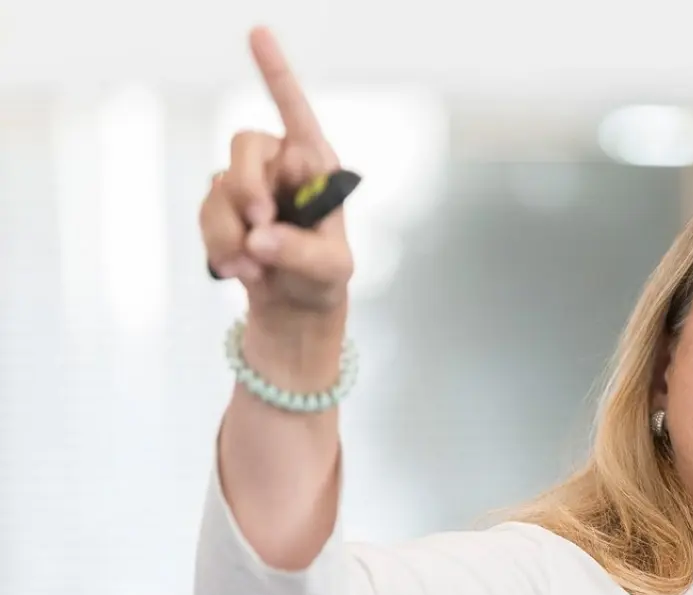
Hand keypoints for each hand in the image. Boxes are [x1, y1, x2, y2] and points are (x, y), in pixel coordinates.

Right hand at [200, 27, 352, 317]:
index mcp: (316, 166)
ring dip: (231, 233)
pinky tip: (240, 273)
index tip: (257, 33)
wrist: (293, 309)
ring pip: (220, 188)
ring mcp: (247, 186)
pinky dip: (220, 248)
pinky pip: (207, 216)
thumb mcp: (330, 271)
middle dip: (246, 187)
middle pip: (245, 145)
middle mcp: (279, 166)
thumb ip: (301, 252)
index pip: (296, 112)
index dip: (276, 73)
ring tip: (254, 270)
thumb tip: (259, 238)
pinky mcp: (223, 209)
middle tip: (259, 227)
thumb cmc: (323, 280)